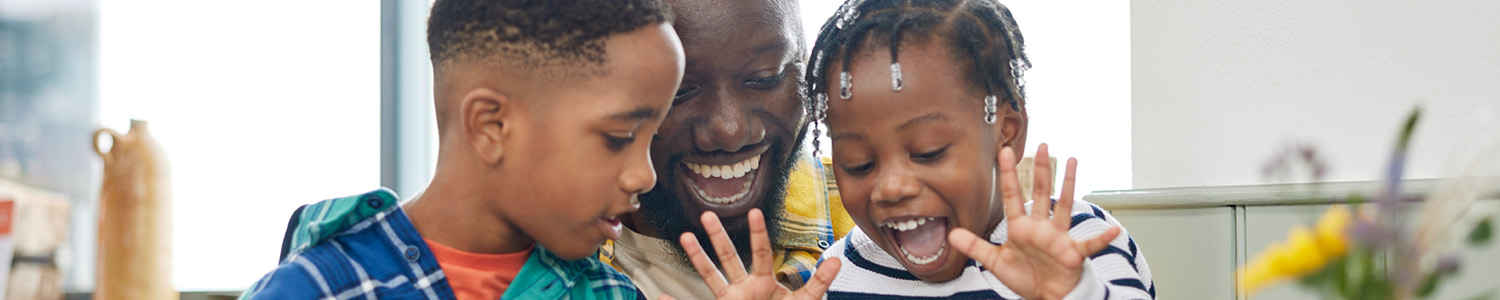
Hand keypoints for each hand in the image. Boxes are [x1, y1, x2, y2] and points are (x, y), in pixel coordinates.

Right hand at [666, 208, 840, 299]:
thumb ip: (818, 282)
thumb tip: (836, 260)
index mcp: (765, 282)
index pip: (760, 253)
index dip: (759, 233)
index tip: (757, 211)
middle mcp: (744, 288)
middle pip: (729, 257)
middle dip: (718, 236)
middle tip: (708, 213)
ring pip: (710, 275)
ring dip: (697, 256)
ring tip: (685, 236)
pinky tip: (661, 297)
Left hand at [948, 144, 1120, 299]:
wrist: (1046, 297)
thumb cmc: (1026, 278)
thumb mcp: (996, 262)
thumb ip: (975, 247)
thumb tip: (951, 235)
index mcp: (1021, 227)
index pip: (1013, 195)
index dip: (1008, 174)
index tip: (1004, 152)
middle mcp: (1041, 227)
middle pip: (1040, 192)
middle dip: (1040, 169)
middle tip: (1043, 146)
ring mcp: (1058, 238)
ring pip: (1065, 206)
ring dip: (1070, 184)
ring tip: (1073, 162)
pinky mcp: (1073, 253)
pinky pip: (1090, 245)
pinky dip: (1102, 239)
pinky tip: (1113, 230)